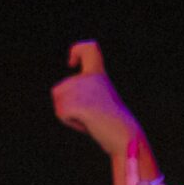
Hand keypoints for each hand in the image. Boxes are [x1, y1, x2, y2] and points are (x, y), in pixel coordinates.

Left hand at [50, 41, 144, 158]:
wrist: (125, 136)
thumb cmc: (112, 123)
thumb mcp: (98, 99)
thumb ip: (83, 91)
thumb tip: (61, 94)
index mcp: (98, 74)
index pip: (89, 48)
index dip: (76, 51)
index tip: (71, 63)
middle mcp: (90, 77)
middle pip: (59, 89)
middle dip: (66, 106)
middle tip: (90, 115)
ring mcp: (84, 89)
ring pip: (58, 101)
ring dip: (68, 115)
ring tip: (89, 118)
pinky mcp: (79, 103)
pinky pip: (61, 113)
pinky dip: (70, 122)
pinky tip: (87, 123)